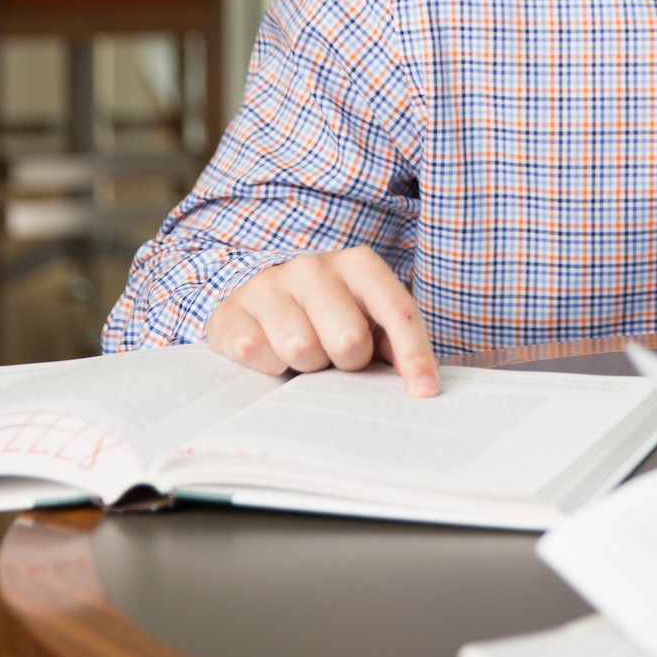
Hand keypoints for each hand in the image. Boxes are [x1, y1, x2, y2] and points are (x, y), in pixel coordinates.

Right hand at [205, 246, 439, 395]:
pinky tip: (270, 352)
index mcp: (359, 265)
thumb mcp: (366, 320)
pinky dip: (268, 367)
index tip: (425, 391)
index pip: (397, 310)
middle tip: (335, 357)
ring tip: (302, 353)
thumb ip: (394, 342)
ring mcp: (269, 284)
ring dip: (305, 365)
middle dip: (347, 361)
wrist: (257, 297)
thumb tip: (421, 382)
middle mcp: (314, 267)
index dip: (415, 354)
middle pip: (348, 339)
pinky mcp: (231, 311)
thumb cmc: (325, 316)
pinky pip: (258, 355)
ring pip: (301, 349)